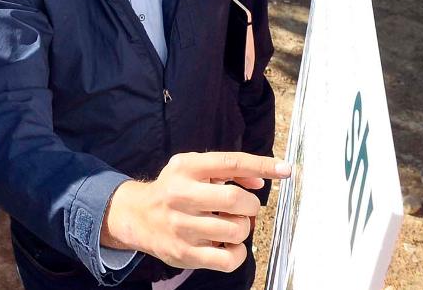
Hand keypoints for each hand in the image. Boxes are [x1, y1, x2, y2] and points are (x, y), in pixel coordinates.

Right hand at [100, 152, 291, 271]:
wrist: (137, 216)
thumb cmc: (173, 190)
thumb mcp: (192, 169)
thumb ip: (226, 171)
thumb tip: (260, 180)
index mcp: (185, 168)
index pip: (230, 163)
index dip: (262, 165)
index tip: (286, 170)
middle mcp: (180, 195)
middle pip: (236, 200)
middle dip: (251, 206)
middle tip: (245, 208)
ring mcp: (182, 226)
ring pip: (236, 230)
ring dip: (243, 228)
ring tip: (231, 225)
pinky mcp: (185, 253)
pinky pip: (228, 259)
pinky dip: (238, 253)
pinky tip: (229, 245)